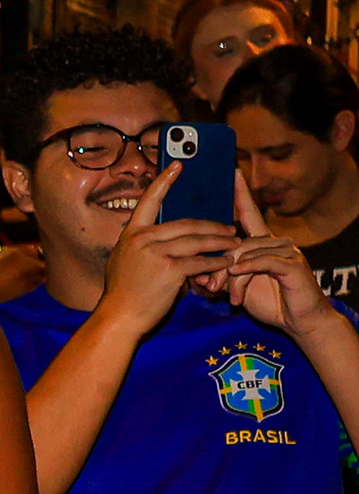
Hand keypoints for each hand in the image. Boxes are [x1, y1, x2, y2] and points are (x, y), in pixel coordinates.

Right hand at [90, 164, 236, 332]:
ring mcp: (155, 253)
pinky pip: (201, 261)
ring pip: (197, 240)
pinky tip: (226, 263)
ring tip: (235, 243)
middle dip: (211, 225)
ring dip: (220, 241)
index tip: (178, 164)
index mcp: (131, 234)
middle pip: (185, 223)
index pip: (150, 200)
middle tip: (229, 227)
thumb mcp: (126, 261)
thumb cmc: (124, 293)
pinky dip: (216, 262)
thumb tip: (170, 239)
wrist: (119, 317)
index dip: (165, 181)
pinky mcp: (170, 269)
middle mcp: (142, 239)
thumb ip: (146, 246)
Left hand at [201, 170, 318, 328]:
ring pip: (247, 254)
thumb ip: (220, 275)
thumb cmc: (267, 301)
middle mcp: (276, 242)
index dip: (242, 193)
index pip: (250, 213)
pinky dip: (246, 269)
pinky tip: (236, 276)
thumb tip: (195, 271)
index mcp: (261, 242)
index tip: (233, 172)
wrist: (298, 321)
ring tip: (223, 294)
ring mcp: (287, 252)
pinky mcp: (294, 266)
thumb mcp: (237, 286)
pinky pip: (264, 262)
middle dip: (217, 264)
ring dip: (230, 276)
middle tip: (206, 286)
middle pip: (236, 242)